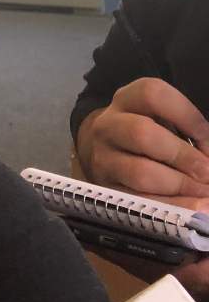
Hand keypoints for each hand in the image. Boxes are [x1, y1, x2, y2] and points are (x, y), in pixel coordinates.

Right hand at [76, 78, 208, 198]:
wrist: (107, 153)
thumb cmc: (149, 135)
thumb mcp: (163, 121)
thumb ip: (190, 131)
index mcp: (127, 100)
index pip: (152, 94)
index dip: (186, 115)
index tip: (206, 138)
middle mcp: (108, 125)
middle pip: (142, 133)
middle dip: (183, 156)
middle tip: (207, 172)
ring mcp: (103, 158)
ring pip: (140, 172)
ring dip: (180, 186)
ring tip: (204, 193)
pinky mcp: (106, 188)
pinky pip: (141, 201)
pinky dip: (172, 207)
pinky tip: (193, 207)